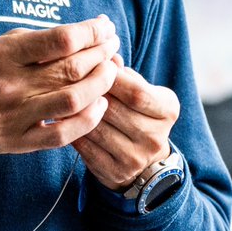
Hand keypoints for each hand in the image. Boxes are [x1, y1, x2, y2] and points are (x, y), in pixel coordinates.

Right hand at [0, 16, 119, 175]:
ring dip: (101, 84)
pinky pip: (63, 134)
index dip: (91, 31)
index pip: (61, 39)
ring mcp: (16, 116)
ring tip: (110, 71)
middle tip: (112, 46)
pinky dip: (88, 119)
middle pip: (72, 68)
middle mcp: (10, 85)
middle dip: (101, 54)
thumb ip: (39, 39)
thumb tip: (86, 30)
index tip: (105, 27)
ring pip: (73, 100)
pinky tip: (99, 104)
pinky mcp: (19, 142)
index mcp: (5, 54)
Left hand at [73, 61, 179, 191]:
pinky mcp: (115, 173)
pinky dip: (73, 131)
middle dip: (91, 93)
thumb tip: (108, 57)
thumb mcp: (142, 91)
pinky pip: (87, 149)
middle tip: (70, 80)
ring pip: (98, 129)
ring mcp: (136, 159)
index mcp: (168, 111)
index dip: (112, 78)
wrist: (144, 159)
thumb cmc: (138, 113)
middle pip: (116, 111)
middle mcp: (155, 138)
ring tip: (63, 97)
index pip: (137, 93)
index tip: (93, 65)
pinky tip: (63, 120)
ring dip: (78, 112)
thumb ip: (126, 75)